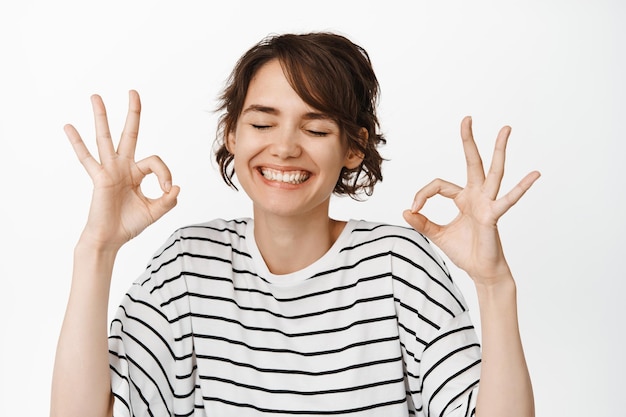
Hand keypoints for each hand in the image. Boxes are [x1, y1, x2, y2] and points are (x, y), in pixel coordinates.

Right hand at [65, 90, 179, 250]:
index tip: (168, 189)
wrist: (111, 239)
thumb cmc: (129, 224)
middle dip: (132, 114)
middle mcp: (122, 167)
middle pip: (128, 134)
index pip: (155, 161)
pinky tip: (68, 126)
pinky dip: (77, 142)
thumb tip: (176, 187)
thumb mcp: (155, 211)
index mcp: (136, 173)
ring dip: (101, 117)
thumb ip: (168, 200)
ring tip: (96, 96)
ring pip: (105, 139)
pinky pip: (86, 158)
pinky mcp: (99, 178)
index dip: (165, 173)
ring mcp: (109, 170)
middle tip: (133, 92)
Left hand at [403, 116, 539, 284]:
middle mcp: (477, 196)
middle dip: (468, 141)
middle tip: (467, 118)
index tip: (414, 208)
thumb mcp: (437, 235)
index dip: (423, 194)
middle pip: (472, 162)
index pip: (439, 185)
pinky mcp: (494, 216)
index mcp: (463, 199)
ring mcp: (487, 204)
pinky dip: (521, 188)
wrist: (481, 272)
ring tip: (505, 128)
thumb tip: (406, 210)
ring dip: (499, 150)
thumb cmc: (465, 252)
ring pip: (494, 172)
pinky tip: (534, 174)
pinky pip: (508, 200)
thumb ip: (422, 222)